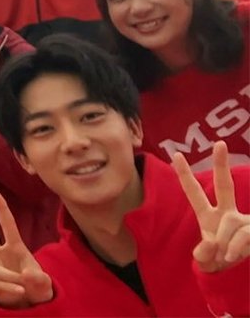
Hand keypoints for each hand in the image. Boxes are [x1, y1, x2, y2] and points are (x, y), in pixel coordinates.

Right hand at [0, 190, 53, 308]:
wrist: (30, 303)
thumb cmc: (38, 286)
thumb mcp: (45, 283)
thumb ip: (39, 279)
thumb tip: (25, 275)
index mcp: (16, 247)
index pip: (8, 224)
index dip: (1, 208)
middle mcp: (0, 254)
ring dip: (9, 281)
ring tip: (23, 290)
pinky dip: (7, 291)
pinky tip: (17, 294)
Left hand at [173, 141, 249, 271]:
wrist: (236, 276)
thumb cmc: (218, 264)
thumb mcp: (205, 263)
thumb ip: (202, 256)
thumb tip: (210, 243)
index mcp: (207, 215)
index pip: (194, 192)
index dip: (185, 175)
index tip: (177, 154)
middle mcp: (226, 213)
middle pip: (224, 185)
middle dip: (222, 164)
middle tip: (220, 143)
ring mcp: (243, 220)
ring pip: (231, 222)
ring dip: (225, 244)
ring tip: (224, 257)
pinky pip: (243, 234)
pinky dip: (235, 248)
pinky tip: (233, 257)